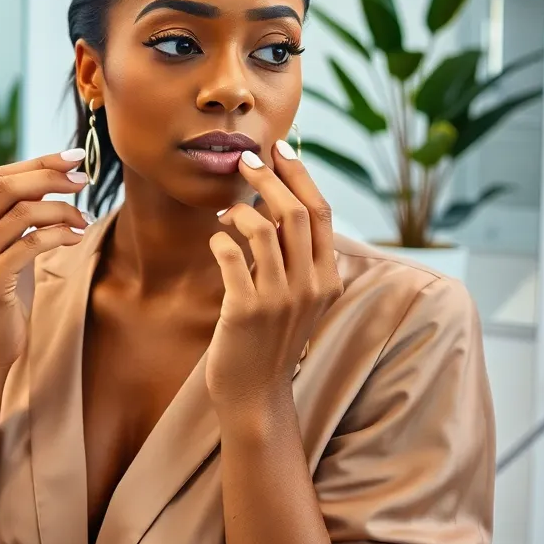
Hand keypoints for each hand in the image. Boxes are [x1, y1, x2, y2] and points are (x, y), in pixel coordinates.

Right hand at [0, 149, 91, 369]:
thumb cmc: (7, 299)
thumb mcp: (10, 252)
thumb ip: (20, 219)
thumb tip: (55, 180)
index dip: (36, 163)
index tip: (72, 158)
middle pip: (6, 187)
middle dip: (49, 176)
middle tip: (83, 180)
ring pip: (22, 213)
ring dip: (61, 210)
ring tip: (84, 219)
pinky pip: (32, 243)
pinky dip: (59, 235)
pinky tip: (75, 238)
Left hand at [206, 140, 343, 407]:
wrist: (256, 396)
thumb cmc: (271, 342)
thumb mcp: (300, 301)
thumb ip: (300, 261)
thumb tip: (284, 209)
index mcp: (328, 279)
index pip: (322, 212)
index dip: (300, 174)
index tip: (279, 148)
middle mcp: (309, 286)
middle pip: (294, 212)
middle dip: (269, 176)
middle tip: (244, 159)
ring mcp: (278, 298)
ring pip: (263, 227)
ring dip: (240, 208)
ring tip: (225, 210)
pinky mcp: (245, 309)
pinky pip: (230, 254)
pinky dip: (220, 238)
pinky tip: (215, 239)